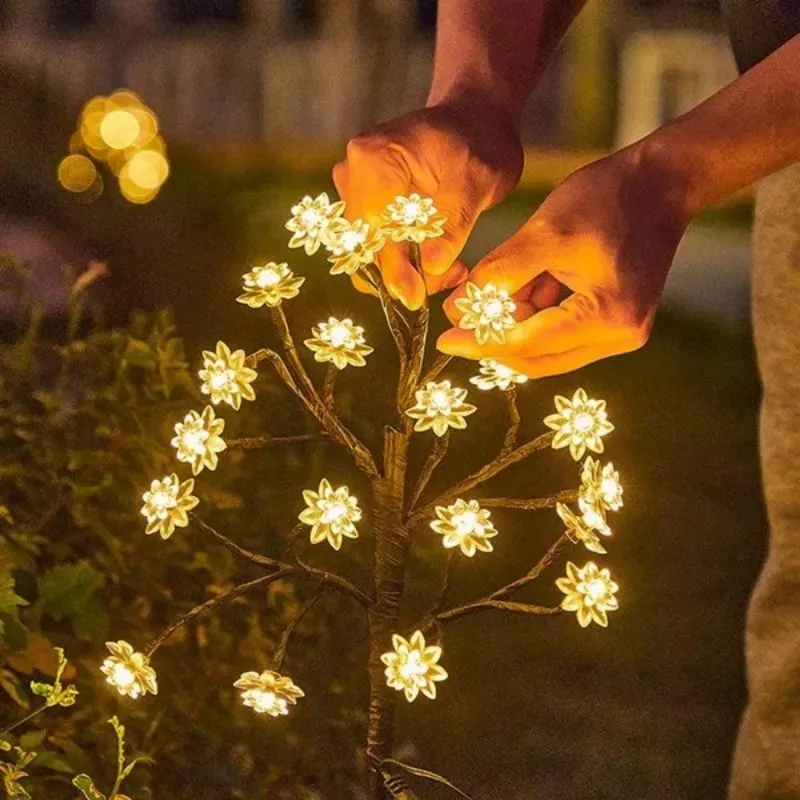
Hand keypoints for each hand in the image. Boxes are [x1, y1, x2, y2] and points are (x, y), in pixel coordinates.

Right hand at [333, 100, 523, 308]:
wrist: (475, 121)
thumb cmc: (480, 141)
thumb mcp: (478, 181)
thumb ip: (452, 224)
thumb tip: (431, 267)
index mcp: (374, 159)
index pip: (375, 229)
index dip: (394, 270)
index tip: (416, 298)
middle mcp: (352, 174)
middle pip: (366, 246)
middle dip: (404, 274)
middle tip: (452, 276)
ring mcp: (354, 191)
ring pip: (370, 253)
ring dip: (408, 271)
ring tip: (453, 268)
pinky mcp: (365, 207)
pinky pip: (378, 248)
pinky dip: (406, 263)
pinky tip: (441, 261)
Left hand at [438, 146, 693, 375]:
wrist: (663, 181)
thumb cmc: (607, 198)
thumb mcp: (545, 232)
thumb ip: (501, 274)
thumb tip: (460, 308)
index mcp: (607, 317)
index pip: (529, 344)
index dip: (482, 342)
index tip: (445, 340)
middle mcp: (620, 336)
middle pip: (539, 357)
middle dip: (494, 341)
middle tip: (457, 326)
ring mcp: (622, 333)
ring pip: (549, 348)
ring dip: (514, 328)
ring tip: (486, 297)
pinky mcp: (618, 322)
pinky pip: (564, 332)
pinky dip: (535, 318)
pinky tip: (517, 292)